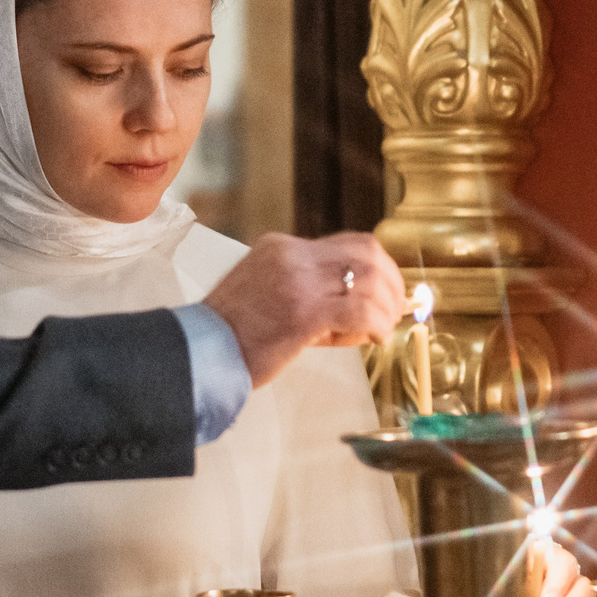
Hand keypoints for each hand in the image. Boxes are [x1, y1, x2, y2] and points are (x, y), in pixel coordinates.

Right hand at [202, 232, 405, 385]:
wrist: (199, 353)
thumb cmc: (233, 336)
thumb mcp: (268, 294)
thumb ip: (308, 291)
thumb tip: (363, 309)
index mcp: (281, 247)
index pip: (347, 243)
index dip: (378, 267)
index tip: (388, 291)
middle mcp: (291, 255)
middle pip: (365, 252)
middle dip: (392, 282)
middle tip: (397, 310)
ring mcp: (297, 280)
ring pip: (368, 278)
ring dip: (386, 306)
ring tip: (384, 330)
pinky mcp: (303, 310)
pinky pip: (359, 309)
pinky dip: (377, 323)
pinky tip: (376, 338)